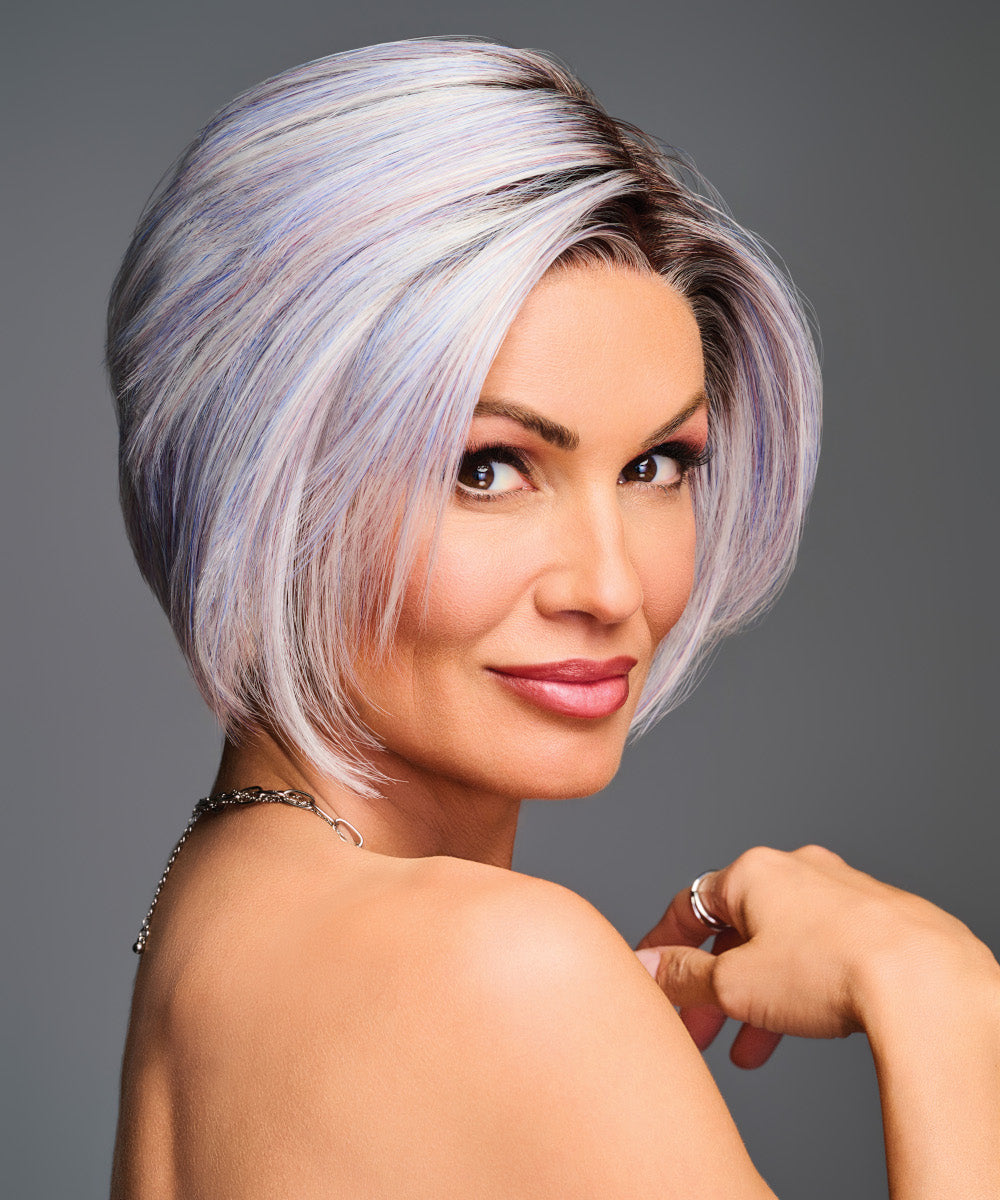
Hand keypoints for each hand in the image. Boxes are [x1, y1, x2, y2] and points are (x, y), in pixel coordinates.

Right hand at [634, 844, 989, 1069]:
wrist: (924, 980)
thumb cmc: (828, 969)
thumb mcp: (734, 983)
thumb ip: (682, 975)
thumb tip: (646, 966)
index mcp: (752, 872)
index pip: (689, 905)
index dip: (663, 945)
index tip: (651, 973)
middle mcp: (797, 869)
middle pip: (736, 931)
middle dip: (714, 987)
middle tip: (701, 1031)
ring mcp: (842, 890)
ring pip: (782, 945)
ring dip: (758, 996)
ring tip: (752, 1048)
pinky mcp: (879, 917)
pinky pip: (823, 950)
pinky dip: (802, 986)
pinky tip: (807, 1022)